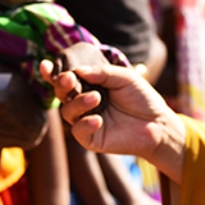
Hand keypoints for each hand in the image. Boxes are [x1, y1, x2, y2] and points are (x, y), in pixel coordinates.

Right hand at [38, 61, 185, 181]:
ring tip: (96, 98)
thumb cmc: (142, 98)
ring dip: (78, 103)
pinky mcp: (92, 139)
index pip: (68, 79)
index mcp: (90, 86)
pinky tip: (98, 119)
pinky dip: (84, 124)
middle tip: (69, 79)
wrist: (158, 123)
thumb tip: (78, 70)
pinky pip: (78, 132)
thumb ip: (102, 73)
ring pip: (67, 112)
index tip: (46, 65)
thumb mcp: (125, 78)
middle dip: (62, 86)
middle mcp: (85, 103)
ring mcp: (86, 121)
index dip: (53, 73)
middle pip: (62, 94)